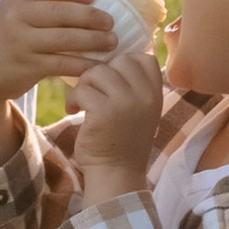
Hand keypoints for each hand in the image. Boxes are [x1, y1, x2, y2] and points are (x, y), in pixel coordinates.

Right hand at [0, 0, 128, 108]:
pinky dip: (84, 64)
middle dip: (91, 16)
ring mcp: (21, 43)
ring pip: (66, 38)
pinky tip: (98, 66)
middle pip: (61, 13)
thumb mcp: (10, 17)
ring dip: (94, 40)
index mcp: (14, 1)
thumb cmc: (3, 43)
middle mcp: (15, 18)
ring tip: (112, 42)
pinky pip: (63, 63)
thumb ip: (35, 6)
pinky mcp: (28, 67)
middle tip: (111, 21)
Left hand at [63, 40, 165, 201]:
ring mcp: (126, 102)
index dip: (124, 62)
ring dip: (84, 86)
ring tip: (83, 103)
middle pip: (118, 60)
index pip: (144, 57)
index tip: (111, 78)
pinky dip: (73, 99)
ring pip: (97, 72)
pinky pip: (82, 89)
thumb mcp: (139, 110)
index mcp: (155, 93)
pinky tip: (74, 111)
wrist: (116, 175)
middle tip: (93, 92)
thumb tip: (109, 54)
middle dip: (100, 73)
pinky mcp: (104, 111)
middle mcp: (145, 95)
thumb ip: (133, 85)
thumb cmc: (122, 141)